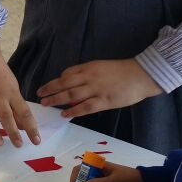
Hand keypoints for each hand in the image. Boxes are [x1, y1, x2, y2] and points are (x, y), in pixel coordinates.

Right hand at [0, 34, 39, 147]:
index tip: (36, 141)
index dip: (31, 128)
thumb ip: (17, 108)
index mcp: (11, 93)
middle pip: (6, 115)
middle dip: (13, 131)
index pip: (24, 112)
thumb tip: (24, 127)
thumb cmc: (0, 75)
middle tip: (19, 145)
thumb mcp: (13, 88)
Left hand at [37, 59, 162, 117]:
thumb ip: (88, 73)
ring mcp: (97, 89)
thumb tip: (73, 81)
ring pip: (71, 95)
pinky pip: (85, 107)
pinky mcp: (105, 101)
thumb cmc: (123, 70)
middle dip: (50, 89)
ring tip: (46, 103)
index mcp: (89, 67)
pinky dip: (73, 111)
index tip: (48, 87)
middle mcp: (90, 77)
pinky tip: (64, 114)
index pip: (67, 73)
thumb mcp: (102, 66)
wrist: (143, 74)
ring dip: (56, 99)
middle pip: (64, 83)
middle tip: (39, 95)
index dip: (56, 81)